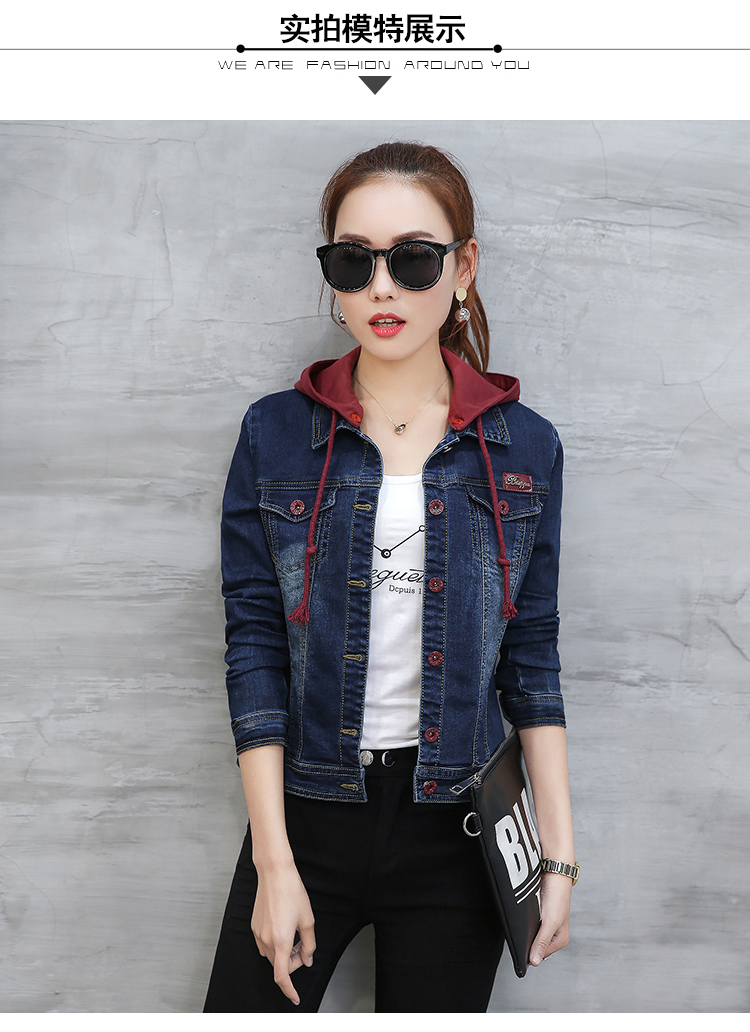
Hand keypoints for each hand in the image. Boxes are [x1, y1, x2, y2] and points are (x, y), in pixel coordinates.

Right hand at [251, 860, 315, 1004]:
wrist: (274, 874)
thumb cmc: (292, 892)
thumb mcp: (308, 919)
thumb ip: (309, 944)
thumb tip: (307, 958)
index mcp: (281, 941)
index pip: (282, 976)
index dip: (289, 990)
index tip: (295, 997)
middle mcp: (266, 940)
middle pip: (278, 965)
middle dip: (292, 963)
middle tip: (304, 948)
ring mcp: (257, 933)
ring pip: (271, 956)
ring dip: (283, 954)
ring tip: (295, 937)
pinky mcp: (254, 926)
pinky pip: (264, 944)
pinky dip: (275, 945)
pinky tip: (284, 929)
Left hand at [529, 871, 571, 966]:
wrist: (554, 872)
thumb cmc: (558, 896)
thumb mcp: (550, 922)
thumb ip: (542, 942)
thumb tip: (534, 962)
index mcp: (559, 940)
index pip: (539, 955)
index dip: (528, 952)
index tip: (518, 946)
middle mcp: (553, 934)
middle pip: (534, 944)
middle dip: (526, 940)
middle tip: (520, 931)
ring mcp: (545, 923)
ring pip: (530, 933)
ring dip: (525, 929)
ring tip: (523, 921)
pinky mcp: (539, 913)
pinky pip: (528, 922)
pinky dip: (524, 921)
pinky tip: (522, 916)